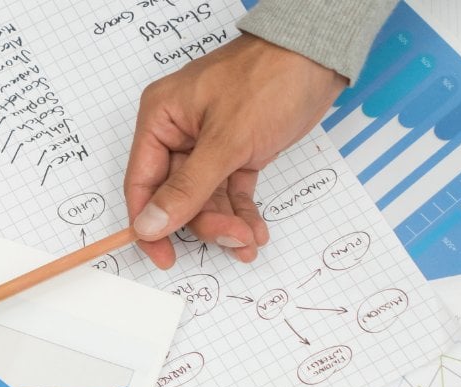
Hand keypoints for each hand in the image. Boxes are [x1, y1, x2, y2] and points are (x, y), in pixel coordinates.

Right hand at [124, 34, 346, 268]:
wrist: (318, 56)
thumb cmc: (267, 79)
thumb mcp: (225, 140)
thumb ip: (187, 188)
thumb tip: (150, 225)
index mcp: (161, 120)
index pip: (142, 182)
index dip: (149, 223)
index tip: (163, 256)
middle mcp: (179, 133)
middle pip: (178, 195)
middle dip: (205, 222)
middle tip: (233, 239)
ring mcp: (208, 143)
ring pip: (206, 197)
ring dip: (227, 221)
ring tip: (249, 240)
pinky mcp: (237, 150)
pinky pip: (230, 189)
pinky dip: (241, 210)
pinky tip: (255, 230)